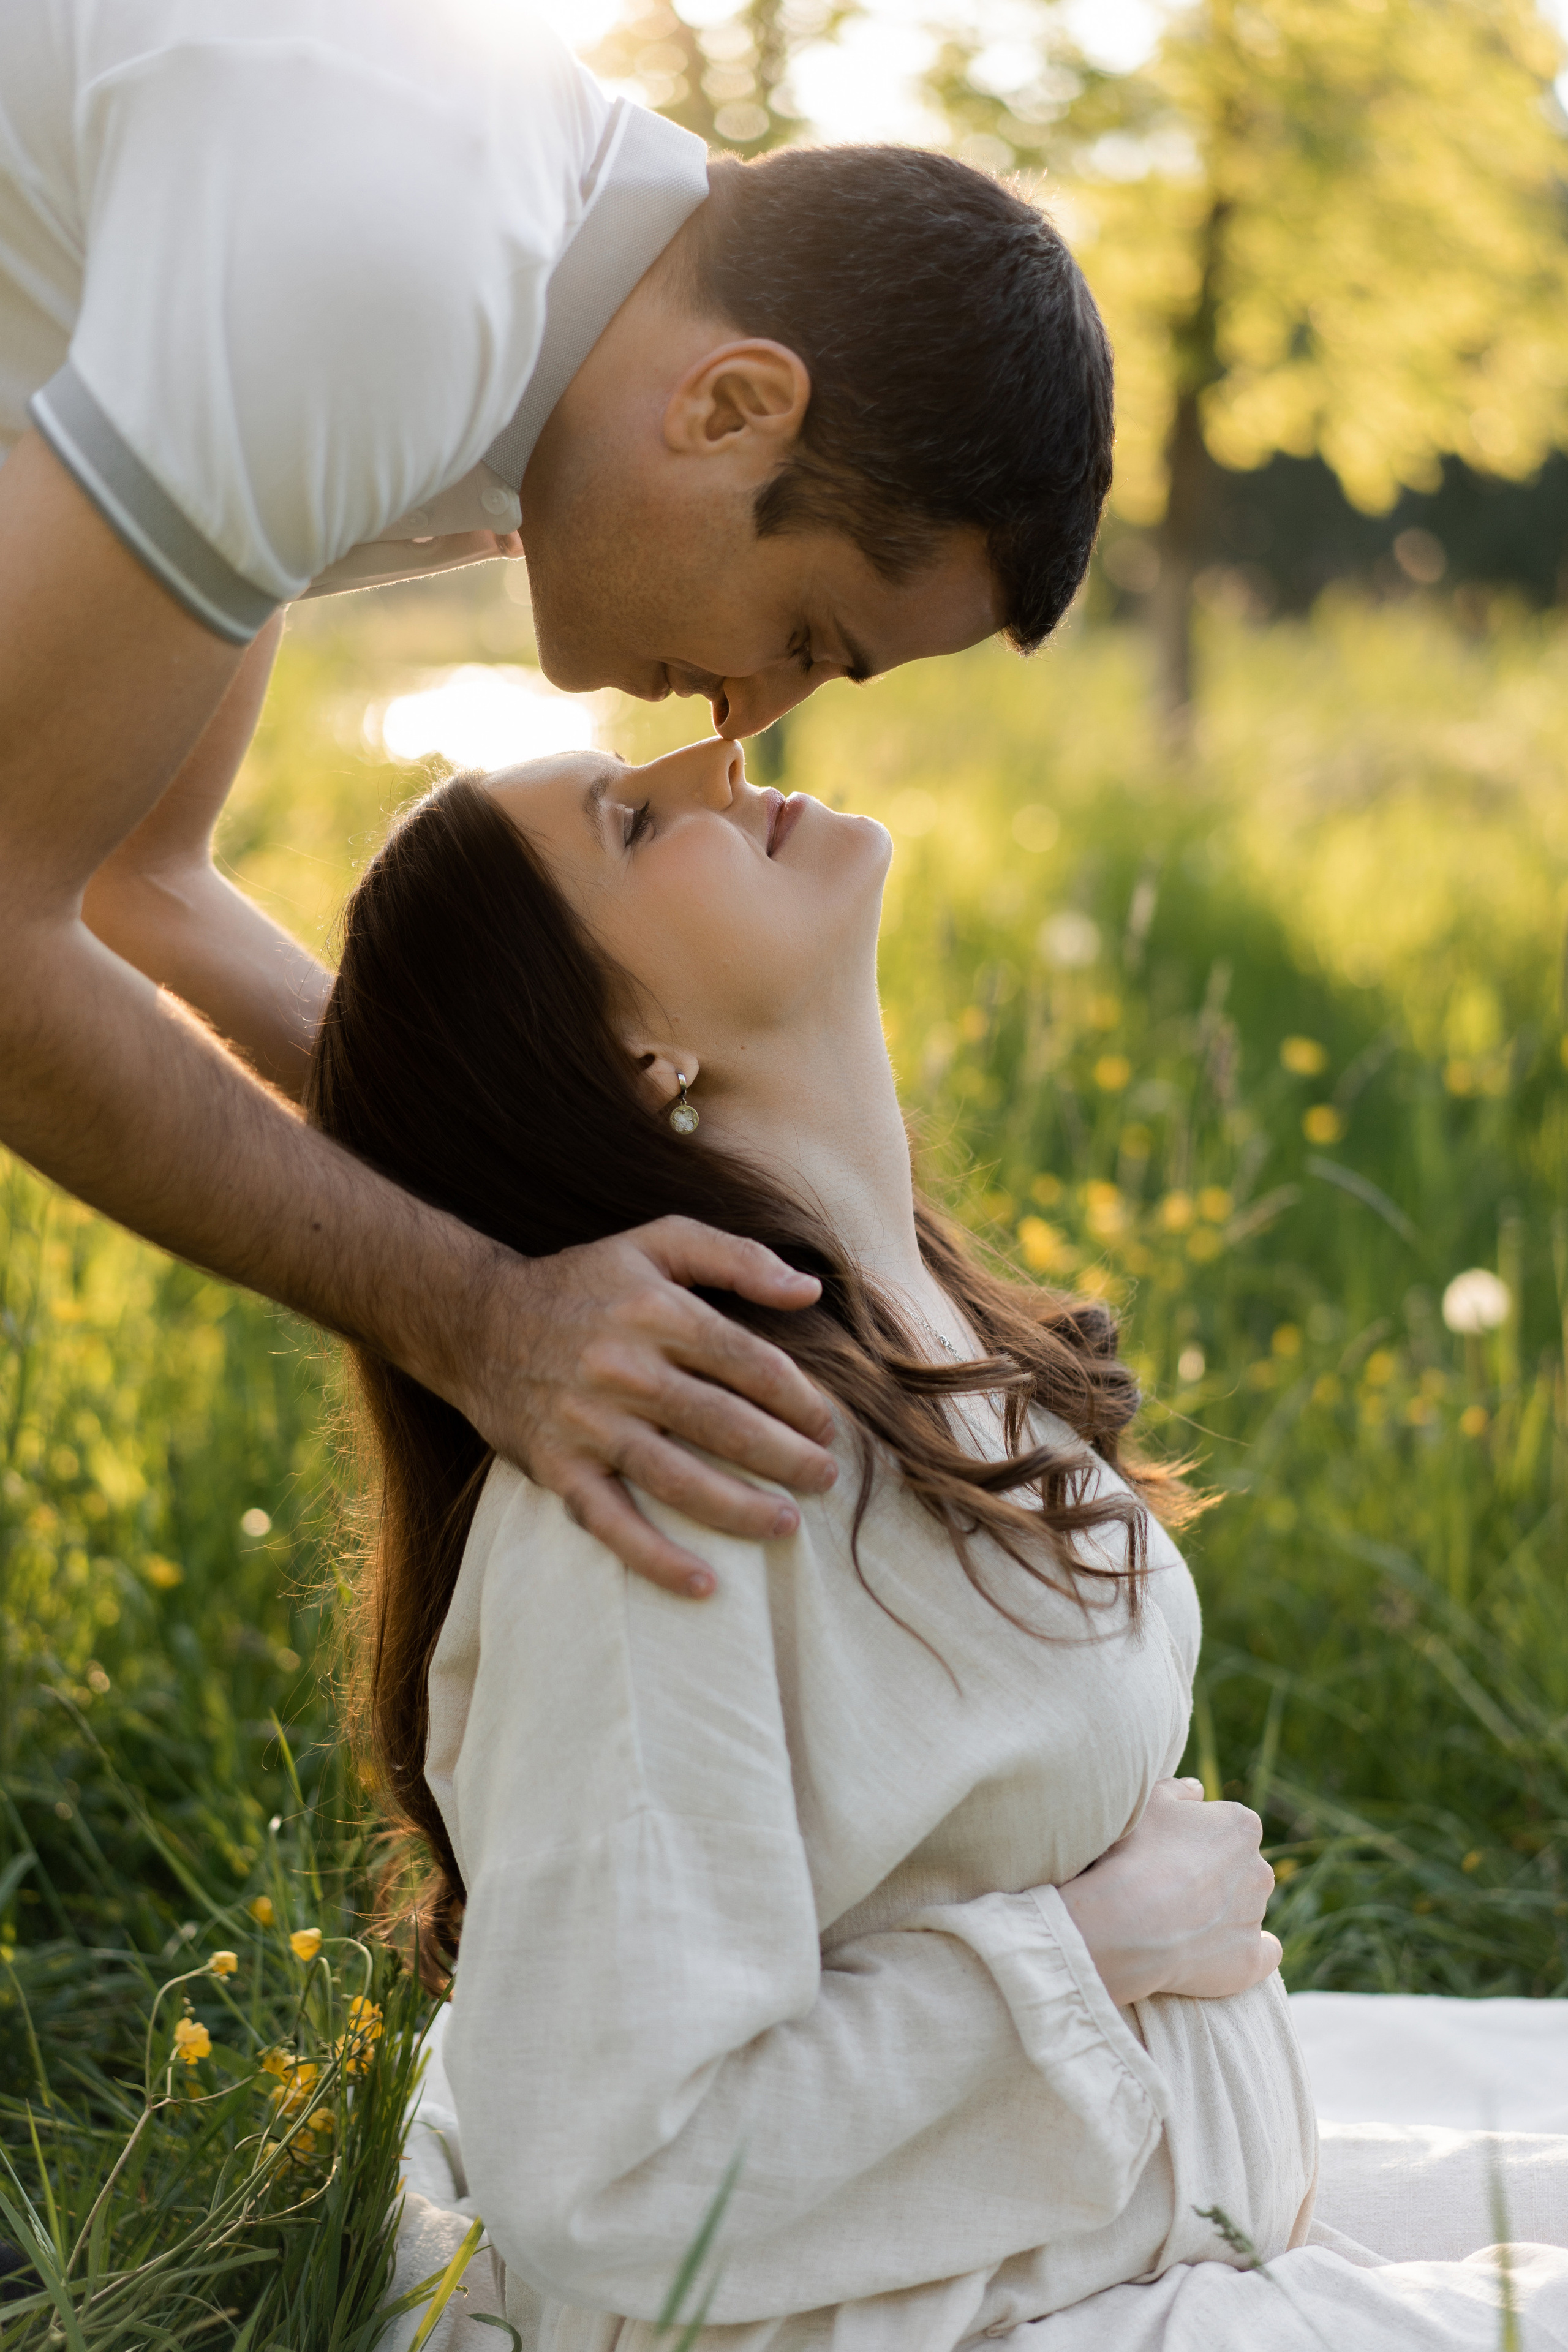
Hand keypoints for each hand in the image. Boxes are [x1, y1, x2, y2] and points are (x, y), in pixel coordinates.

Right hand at [454, 1216, 837, 1596]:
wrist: (475, 1321)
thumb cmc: (583, 1282)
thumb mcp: (657, 1242)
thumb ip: (737, 1257)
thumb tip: (809, 1290)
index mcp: (657, 1312)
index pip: (750, 1364)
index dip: (800, 1400)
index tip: (827, 1425)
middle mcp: (625, 1369)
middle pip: (725, 1424)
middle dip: (787, 1458)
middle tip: (826, 1479)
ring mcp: (588, 1423)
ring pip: (678, 1478)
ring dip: (740, 1509)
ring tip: (786, 1526)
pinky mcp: (556, 1467)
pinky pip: (611, 1522)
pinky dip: (656, 1559)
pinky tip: (704, 1585)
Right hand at [1057, 1778, 1280, 2006]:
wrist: (1131, 1919)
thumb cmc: (1138, 1853)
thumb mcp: (1150, 1802)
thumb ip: (1179, 1790)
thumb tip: (1198, 1790)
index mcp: (1242, 1826)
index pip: (1230, 1830)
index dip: (1198, 1842)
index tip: (1171, 1853)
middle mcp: (1260, 1869)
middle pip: (1241, 1871)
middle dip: (1216, 1878)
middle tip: (1172, 1889)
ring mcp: (1257, 1916)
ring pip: (1246, 1910)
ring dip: (1221, 1915)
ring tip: (1176, 1924)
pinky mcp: (1252, 1958)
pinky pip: (1264, 1953)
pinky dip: (1248, 1952)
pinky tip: (1224, 1953)